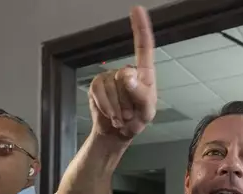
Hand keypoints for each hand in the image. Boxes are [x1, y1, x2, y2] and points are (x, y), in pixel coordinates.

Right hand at [88, 6, 156, 139]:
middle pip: (124, 78)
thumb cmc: (137, 119)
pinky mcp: (97, 84)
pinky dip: (105, 106)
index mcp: (144, 74)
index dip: (140, 28)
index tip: (137, 9)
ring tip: (121, 116)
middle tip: (130, 114)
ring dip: (116, 107)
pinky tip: (111, 114)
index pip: (143, 48)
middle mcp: (126, 71)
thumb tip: (127, 76)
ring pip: (109, 86)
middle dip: (127, 101)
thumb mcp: (146, 112)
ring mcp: (109, 77)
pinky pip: (98, 91)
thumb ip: (141, 95)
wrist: (118, 133)